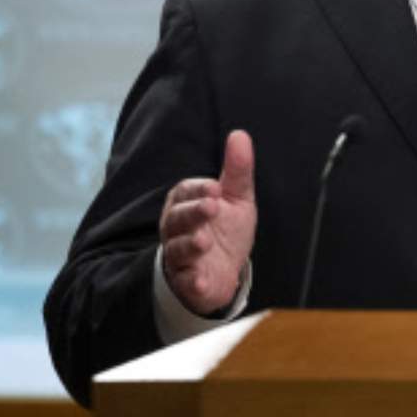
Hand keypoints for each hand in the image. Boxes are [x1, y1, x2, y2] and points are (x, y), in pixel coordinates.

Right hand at [159, 130, 256, 315]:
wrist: (225, 271)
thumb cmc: (225, 229)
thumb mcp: (236, 198)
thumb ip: (237, 170)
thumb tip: (239, 134)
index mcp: (186, 203)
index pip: (186, 191)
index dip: (199, 189)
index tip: (216, 188)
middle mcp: (176, 228)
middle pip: (178, 218)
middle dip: (193, 212)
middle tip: (212, 207)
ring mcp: (180, 256)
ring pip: (178, 248)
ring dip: (190, 244)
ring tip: (204, 240)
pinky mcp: (187, 282)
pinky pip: (186, 282)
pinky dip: (192, 281)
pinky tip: (200, 280)